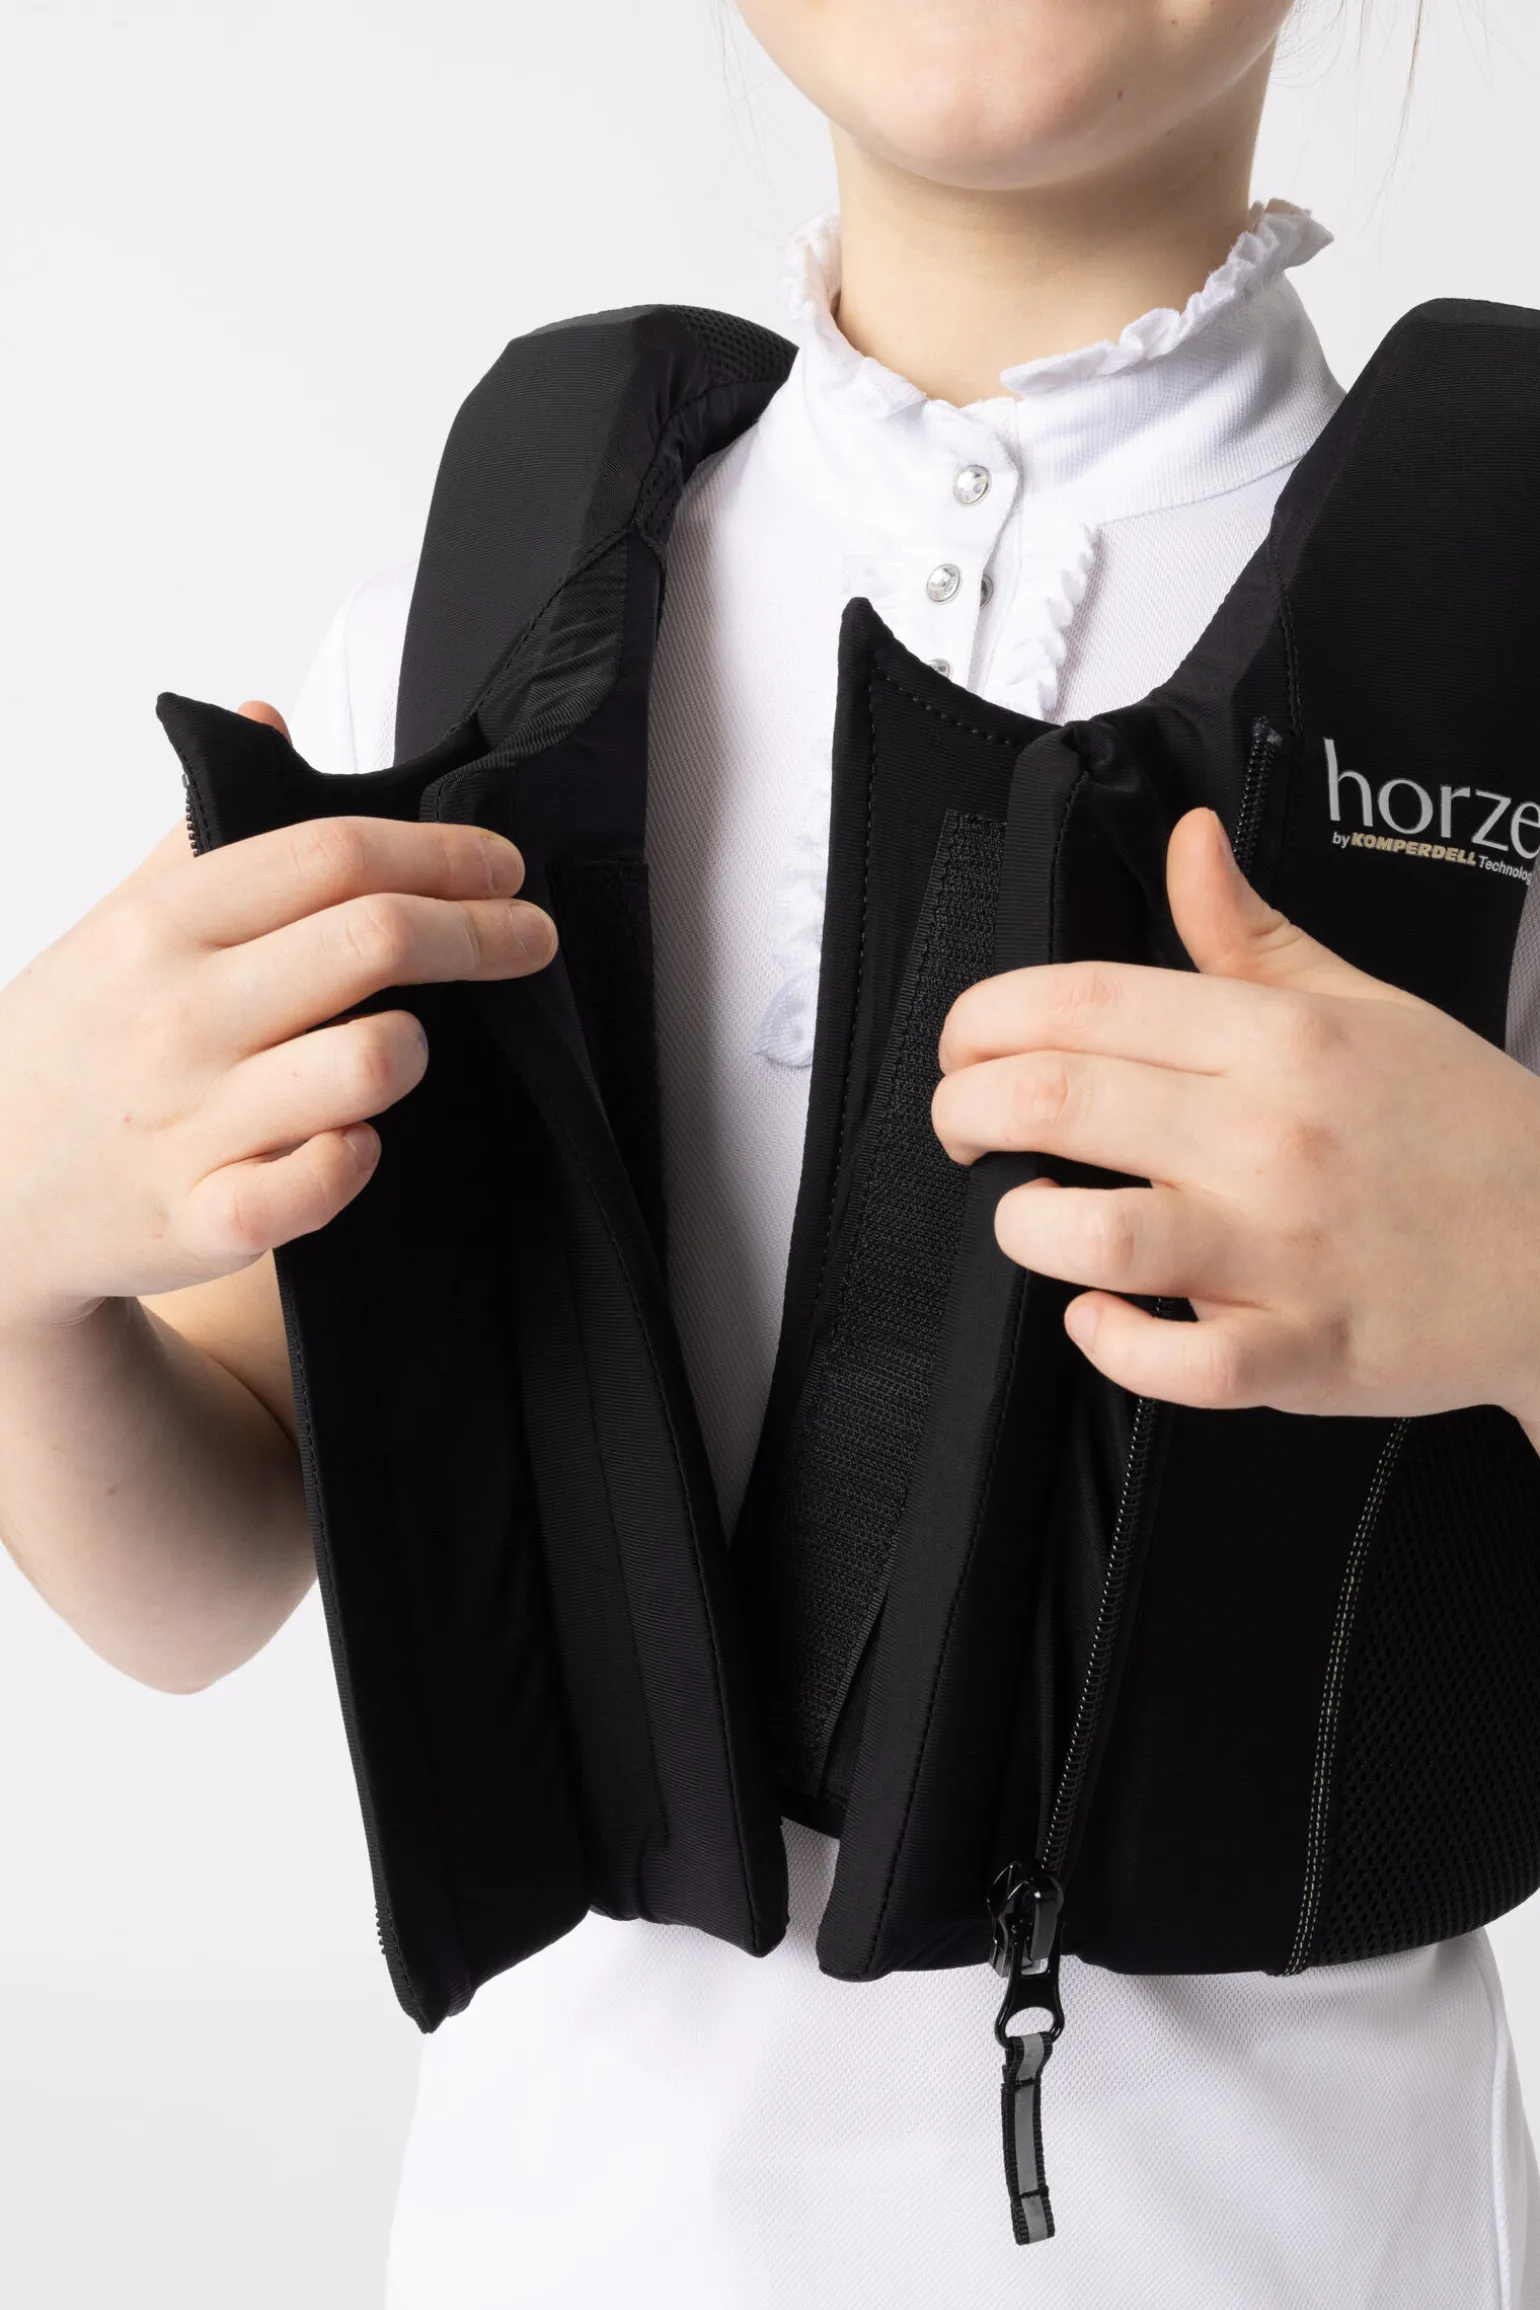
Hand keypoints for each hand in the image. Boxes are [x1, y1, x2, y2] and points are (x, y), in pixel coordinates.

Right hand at [0, 702, 556, 1328]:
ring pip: (371, 1063)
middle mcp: (181, 1015)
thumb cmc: (74, 1047)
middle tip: (532, 936)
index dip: (443, 851)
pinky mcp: (204, 1220)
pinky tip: (355, 1140)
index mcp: (164, 925)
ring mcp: (191, 1122)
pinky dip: (357, 1159)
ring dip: (413, 1047)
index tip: (504, 865)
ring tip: (405, 1045)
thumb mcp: (118, 923)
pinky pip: (322, 1184)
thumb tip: (265, 719)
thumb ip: (202, 828)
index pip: (332, 854)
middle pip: (376, 939)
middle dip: (482, 930)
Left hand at [933, 807, 1539, 1443]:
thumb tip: (1187, 841)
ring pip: (1093, 1236)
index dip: (984, 1019)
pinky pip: (1172, 1361)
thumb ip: (1248, 935)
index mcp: (1277, 1038)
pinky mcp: (1301, 1351)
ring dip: (1024, 1226)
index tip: (964, 1045)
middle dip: (966, 1111)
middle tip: (964, 1126)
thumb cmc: (1458, 1127)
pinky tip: (1102, 1313)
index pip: (1082, 1000)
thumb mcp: (1361, 1004)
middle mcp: (1270, 1135)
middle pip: (1057, 1100)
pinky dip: (1111, 1340)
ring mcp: (1283, 1249)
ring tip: (1032, 1215)